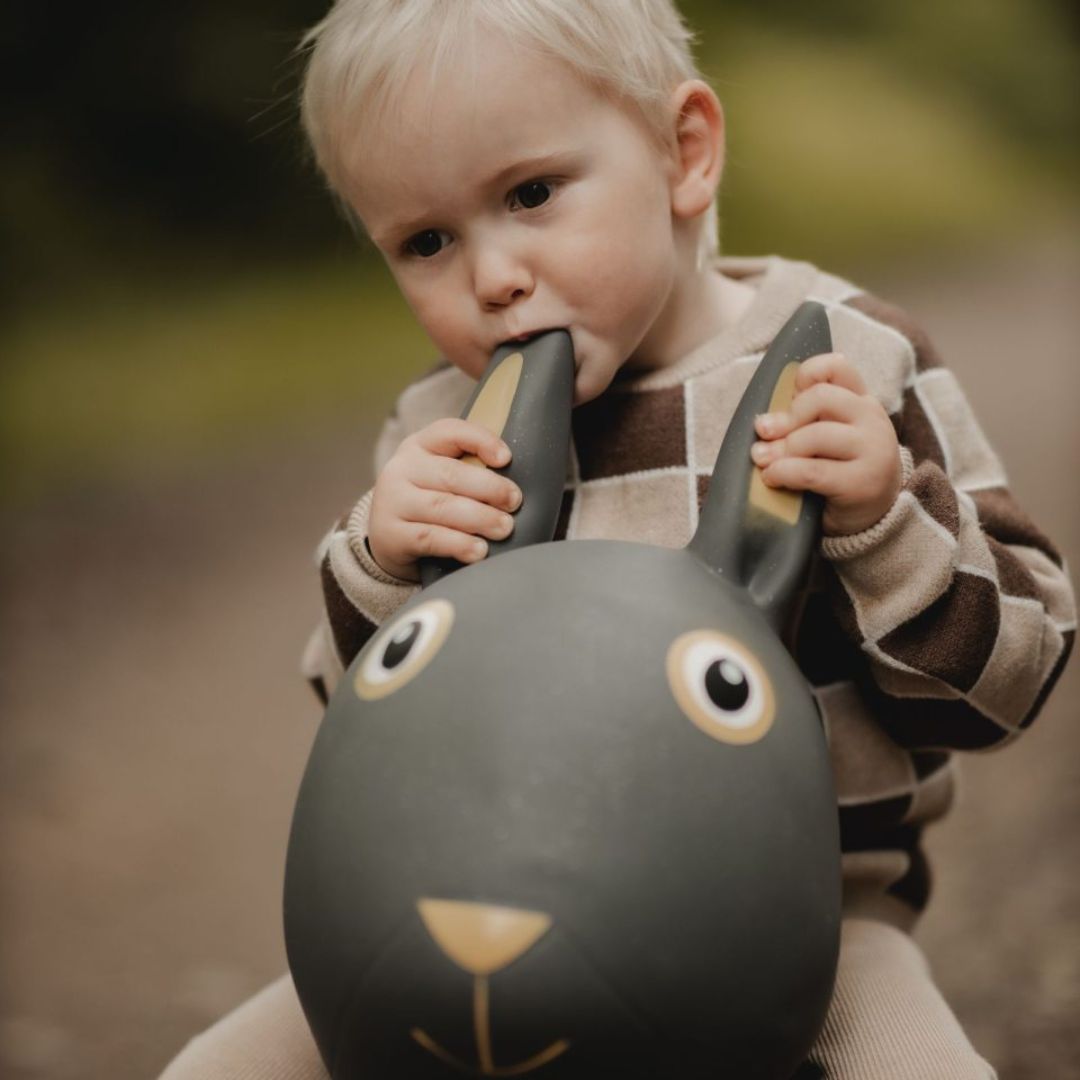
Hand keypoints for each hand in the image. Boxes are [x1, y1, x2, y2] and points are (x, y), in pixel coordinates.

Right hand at [368, 418, 522, 579]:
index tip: (506, 458)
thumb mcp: (442, 478)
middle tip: (514, 502)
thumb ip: (471, 471)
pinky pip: (429, 537)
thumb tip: (516, 485)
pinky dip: (458, 544)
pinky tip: (479, 551)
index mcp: (420, 446)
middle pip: (450, 474)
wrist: (387, 539)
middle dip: (489, 488)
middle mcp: (402, 469)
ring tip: (504, 528)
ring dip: (479, 518)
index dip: (480, 441)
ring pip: (442, 507)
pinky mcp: (391, 534)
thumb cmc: (430, 502)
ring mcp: (393, 501)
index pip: (450, 431)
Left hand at [750, 353, 901, 536]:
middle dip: (786, 417)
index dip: (805, 375)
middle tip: (765, 434)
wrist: (874, 518)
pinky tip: (772, 478)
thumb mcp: (827, 439)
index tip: (788, 399)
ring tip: (765, 462)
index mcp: (862, 401)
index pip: (836, 367)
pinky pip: (811, 471)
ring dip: (780, 450)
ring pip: (814, 435)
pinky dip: (783, 472)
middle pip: (821, 398)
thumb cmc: (840, 472)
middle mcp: (872, 420)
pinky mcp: (862, 482)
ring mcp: (872, 450)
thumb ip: (805, 420)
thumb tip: (763, 422)